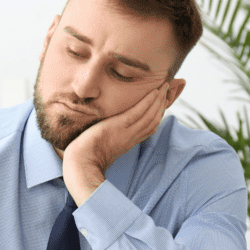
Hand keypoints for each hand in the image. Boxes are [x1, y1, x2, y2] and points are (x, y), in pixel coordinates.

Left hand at [62, 82, 169, 204]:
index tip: (162, 103)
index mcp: (128, 142)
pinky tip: (154, 92)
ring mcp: (127, 132)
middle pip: (153, 120)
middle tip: (168, 91)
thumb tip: (106, 134)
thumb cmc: (86, 157)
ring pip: (150, 116)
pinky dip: (148, 102)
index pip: (148, 128)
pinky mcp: (120, 126)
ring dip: (159, 100)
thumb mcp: (102, 147)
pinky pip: (138, 113)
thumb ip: (108, 140)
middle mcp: (131, 137)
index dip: (157, 115)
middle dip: (162, 105)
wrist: (81, 163)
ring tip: (164, 86)